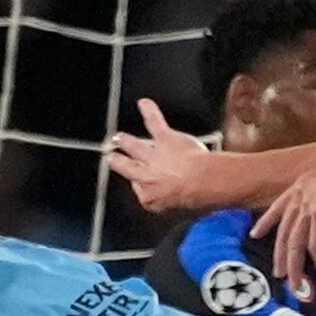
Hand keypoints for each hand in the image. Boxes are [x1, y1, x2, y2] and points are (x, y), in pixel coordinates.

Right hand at [105, 103, 237, 217]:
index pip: (140, 190)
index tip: (146, 184)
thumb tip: (171, 202)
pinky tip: (144, 103)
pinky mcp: (165, 139)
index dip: (144, 185)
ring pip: (133, 146)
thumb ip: (167, 204)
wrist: (202, 181)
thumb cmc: (195, 197)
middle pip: (126, 167)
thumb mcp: (176, 211)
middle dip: (118, 162)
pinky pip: (154, 123)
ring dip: (125, 141)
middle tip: (112, 158)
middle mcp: (147, 175)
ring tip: (119, 137)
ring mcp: (153, 156)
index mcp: (149, 196)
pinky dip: (149, 111)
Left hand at [257, 144, 315, 266]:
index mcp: (301, 186)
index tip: (255, 234)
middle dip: (281, 257)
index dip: (265, 223)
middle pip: (285, 233)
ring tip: (297, 284)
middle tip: (280, 274)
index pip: (277, 208)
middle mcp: (300, 197)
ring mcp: (308, 207)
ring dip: (296, 269)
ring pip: (296, 246)